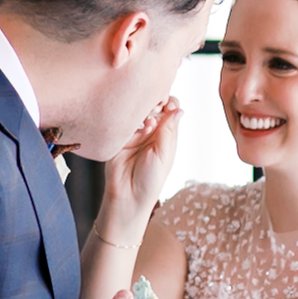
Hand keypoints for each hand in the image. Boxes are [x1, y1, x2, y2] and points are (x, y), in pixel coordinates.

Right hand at [97, 98, 180, 242]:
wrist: (127, 195)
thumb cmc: (151, 180)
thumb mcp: (164, 154)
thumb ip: (168, 130)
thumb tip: (178, 109)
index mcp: (166, 134)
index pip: (170, 109)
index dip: (170, 103)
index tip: (168, 105)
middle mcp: (151, 130)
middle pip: (154, 105)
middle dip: (156, 104)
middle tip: (157, 111)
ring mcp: (134, 132)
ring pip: (138, 110)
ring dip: (144, 112)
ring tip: (147, 125)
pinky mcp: (118, 135)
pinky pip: (123, 119)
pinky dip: (131, 120)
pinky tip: (137, 128)